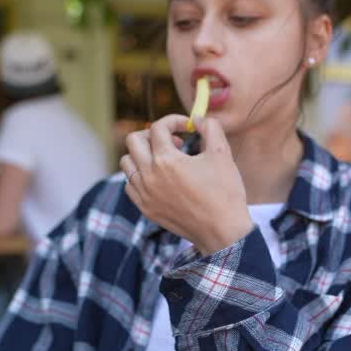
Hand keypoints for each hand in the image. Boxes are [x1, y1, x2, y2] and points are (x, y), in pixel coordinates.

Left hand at [121, 115, 252, 254]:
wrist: (222, 231)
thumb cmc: (224, 192)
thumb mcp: (222, 153)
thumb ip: (210, 128)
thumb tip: (197, 119)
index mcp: (166, 160)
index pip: (158, 127)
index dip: (174, 121)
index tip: (188, 127)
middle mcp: (149, 175)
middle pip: (133, 140)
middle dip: (153, 134)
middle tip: (173, 141)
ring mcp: (144, 194)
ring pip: (127, 162)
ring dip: (143, 154)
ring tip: (164, 158)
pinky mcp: (145, 209)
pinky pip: (130, 184)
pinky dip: (140, 176)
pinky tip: (159, 178)